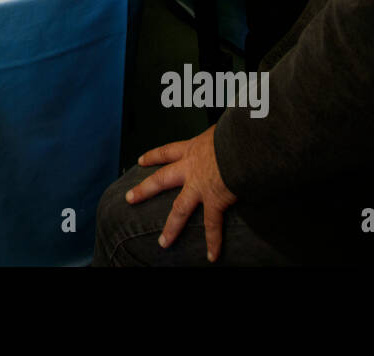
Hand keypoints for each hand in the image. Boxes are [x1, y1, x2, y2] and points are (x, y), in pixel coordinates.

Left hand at [125, 125, 236, 261]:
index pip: (168, 151)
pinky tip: (212, 256)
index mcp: (193, 147)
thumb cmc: (237, 130)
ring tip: (163, 242)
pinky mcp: (214, 200)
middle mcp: (191, 168)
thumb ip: (224, 129)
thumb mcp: (224, 125)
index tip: (141, 160)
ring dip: (171, 227)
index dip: (154, 156)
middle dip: (144, 190)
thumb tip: (238, 118)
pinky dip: (214, 242)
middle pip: (161, 180)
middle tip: (130, 198)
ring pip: (179, 209)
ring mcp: (199, 186)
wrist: (244, 143)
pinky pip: (212, 225)